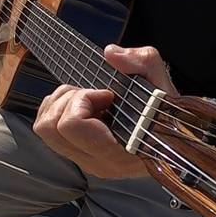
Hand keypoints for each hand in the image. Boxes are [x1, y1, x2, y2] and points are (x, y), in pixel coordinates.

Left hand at [33, 45, 177, 178]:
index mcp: (117, 153)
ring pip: (43, 127)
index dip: (84, 100)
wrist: (172, 135)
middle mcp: (96, 163)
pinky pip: (46, 129)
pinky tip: (84, 107)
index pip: (71, 125)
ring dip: (62, 104)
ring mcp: (84, 161)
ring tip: (89, 100)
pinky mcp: (77, 155)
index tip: (109, 94)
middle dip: (69, 100)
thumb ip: (143, 62)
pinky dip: (59, 109)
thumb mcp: (161, 81)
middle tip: (96, 95)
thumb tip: (110, 53)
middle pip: (49, 126)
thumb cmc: (165, 111)